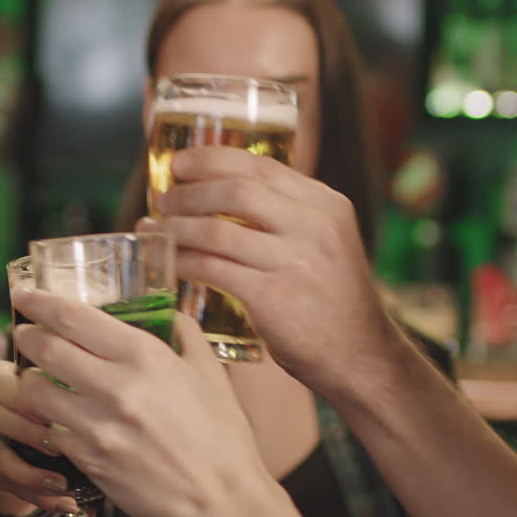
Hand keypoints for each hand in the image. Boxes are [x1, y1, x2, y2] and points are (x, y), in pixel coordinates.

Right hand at [0, 360, 78, 515]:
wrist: (29, 442)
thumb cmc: (48, 411)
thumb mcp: (55, 396)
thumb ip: (62, 395)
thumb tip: (87, 402)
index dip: (26, 398)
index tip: (56, 413)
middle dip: (29, 436)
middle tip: (61, 450)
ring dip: (33, 477)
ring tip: (65, 488)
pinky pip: (0, 483)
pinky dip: (34, 496)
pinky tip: (61, 502)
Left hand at [12, 287, 273, 516]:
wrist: (218, 501)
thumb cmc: (221, 438)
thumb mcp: (210, 373)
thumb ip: (185, 334)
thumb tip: (167, 313)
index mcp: (145, 357)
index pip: (74, 318)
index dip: (42, 302)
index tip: (27, 295)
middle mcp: (115, 387)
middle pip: (45, 349)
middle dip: (27, 335)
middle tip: (24, 331)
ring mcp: (97, 426)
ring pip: (36, 392)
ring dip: (31, 379)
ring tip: (38, 376)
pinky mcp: (87, 459)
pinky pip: (51, 430)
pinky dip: (49, 419)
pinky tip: (59, 417)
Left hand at [141, 146, 402, 394]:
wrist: (361, 357)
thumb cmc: (332, 301)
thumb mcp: (326, 243)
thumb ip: (289, 217)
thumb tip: (224, 192)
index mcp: (326, 205)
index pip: (261, 166)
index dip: (213, 159)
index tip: (181, 162)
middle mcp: (315, 226)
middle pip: (236, 190)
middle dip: (189, 192)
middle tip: (163, 199)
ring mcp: (296, 261)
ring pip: (217, 229)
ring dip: (177, 227)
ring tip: (155, 230)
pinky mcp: (274, 297)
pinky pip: (213, 269)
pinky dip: (184, 262)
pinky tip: (170, 264)